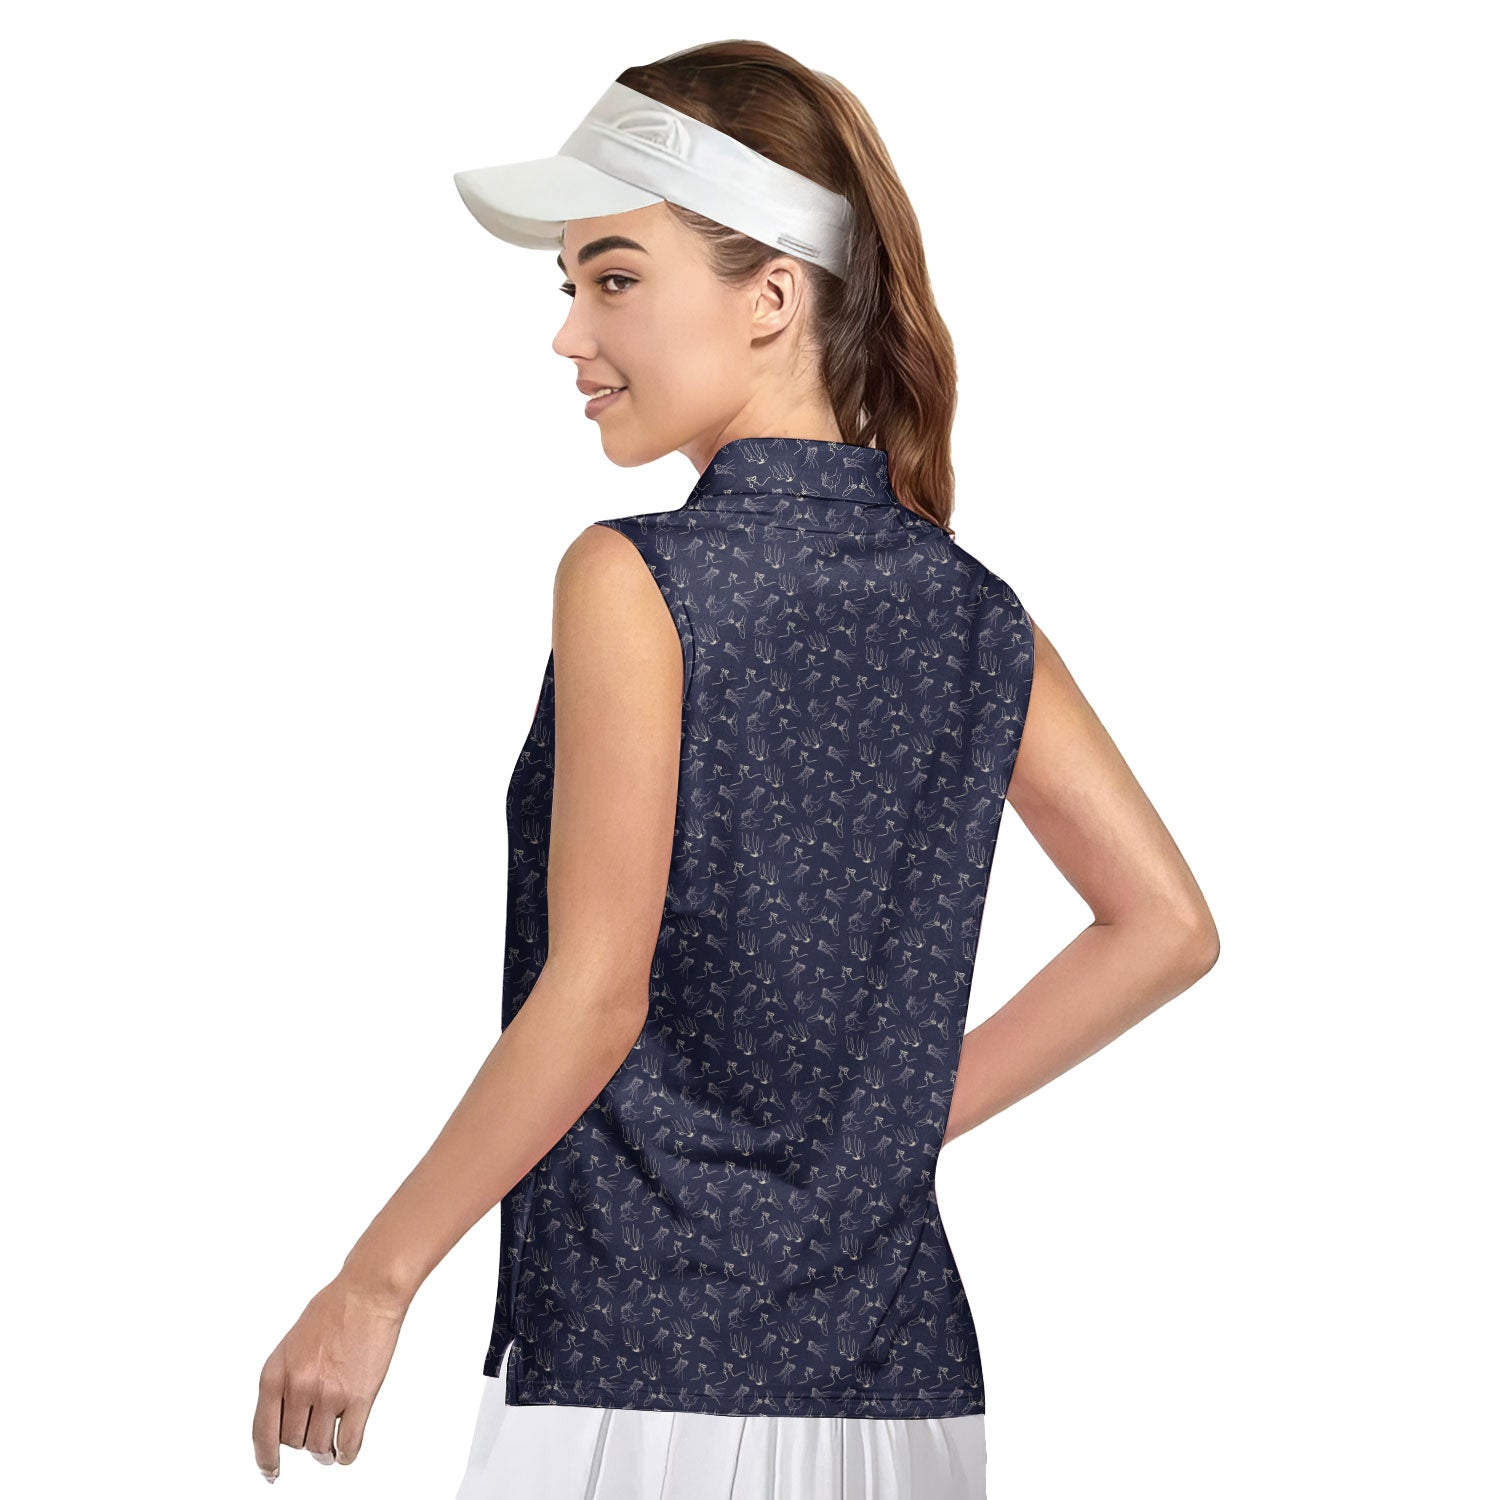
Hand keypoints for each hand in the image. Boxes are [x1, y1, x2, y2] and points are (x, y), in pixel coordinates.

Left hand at [252, 1273, 408, 1481]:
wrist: (368, 1291)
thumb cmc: (333, 1309)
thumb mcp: (291, 1344)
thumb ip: (285, 1379)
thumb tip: (285, 1414)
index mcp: (275, 1374)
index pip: (262, 1433)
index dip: (266, 1459)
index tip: (271, 1472)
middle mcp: (299, 1388)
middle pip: (293, 1441)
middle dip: (303, 1440)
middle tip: (314, 1433)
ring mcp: (329, 1395)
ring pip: (319, 1447)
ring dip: (324, 1451)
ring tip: (330, 1447)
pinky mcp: (359, 1397)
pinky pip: (349, 1443)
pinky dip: (346, 1454)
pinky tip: (346, 1451)